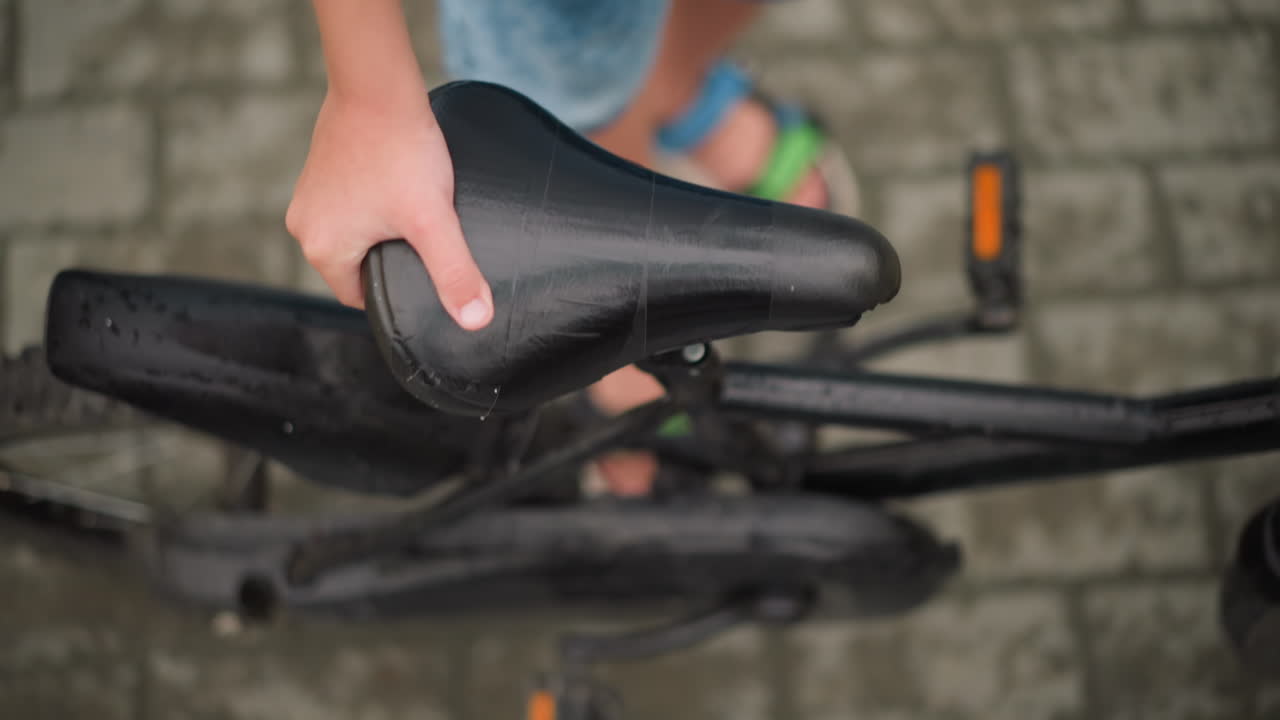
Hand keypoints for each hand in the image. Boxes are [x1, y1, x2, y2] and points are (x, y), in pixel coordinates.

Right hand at [286, 90, 492, 328]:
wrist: (378, 86)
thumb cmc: (402, 152)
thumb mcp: (433, 220)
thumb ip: (454, 272)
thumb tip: (476, 321)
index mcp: (322, 249)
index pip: (362, 296)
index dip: (397, 289)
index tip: (425, 270)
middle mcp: (304, 226)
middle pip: (358, 266)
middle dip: (392, 257)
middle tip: (425, 236)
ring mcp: (308, 196)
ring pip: (356, 234)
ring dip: (384, 229)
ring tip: (413, 210)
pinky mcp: (319, 171)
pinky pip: (350, 206)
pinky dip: (374, 203)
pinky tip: (398, 187)